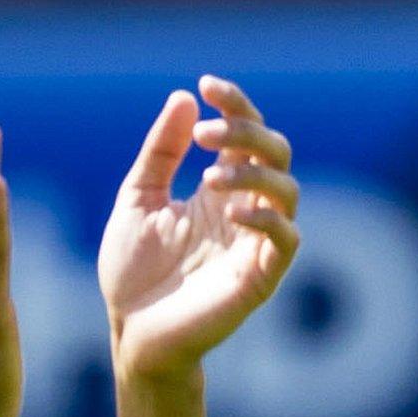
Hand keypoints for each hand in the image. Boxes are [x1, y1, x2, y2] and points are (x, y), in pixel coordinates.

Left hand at [98, 75, 300, 382]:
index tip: (206, 85)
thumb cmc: (134, 271)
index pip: (244, 134)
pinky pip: (286, 240)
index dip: (235, 104)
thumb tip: (184, 98)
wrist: (131, 331)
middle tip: (204, 134)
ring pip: (286, 190)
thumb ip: (160, 153)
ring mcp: (255, 243)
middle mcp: (244, 210)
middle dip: (246, 132)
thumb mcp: (138, 199)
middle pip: (275, 152)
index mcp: (219, 189)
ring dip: (253, 173)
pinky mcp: (260, 277)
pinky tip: (232, 212)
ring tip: (210, 178)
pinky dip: (267, 219)